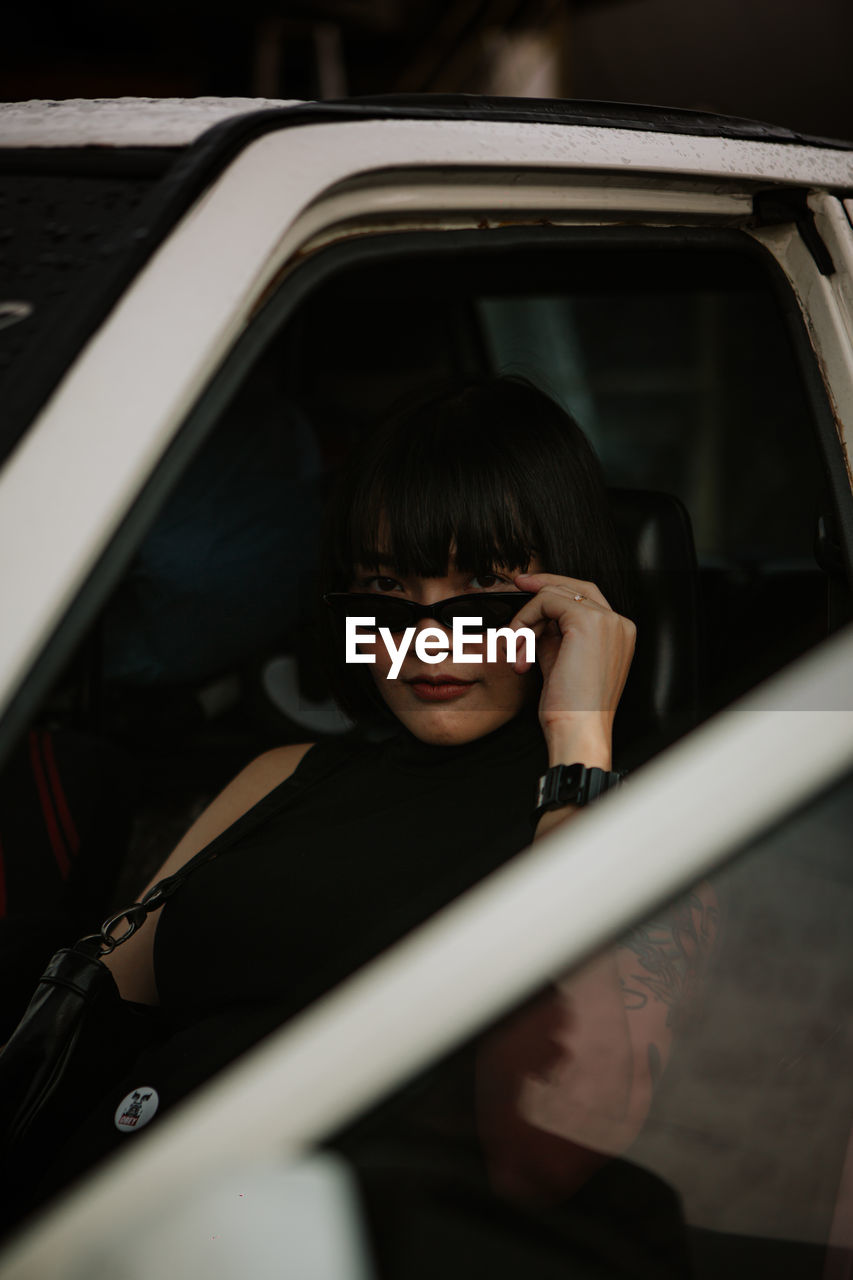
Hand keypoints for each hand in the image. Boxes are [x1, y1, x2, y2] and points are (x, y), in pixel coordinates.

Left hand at [510, 573, 635, 765]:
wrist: (578, 728)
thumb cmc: (570, 708)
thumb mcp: (561, 661)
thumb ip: (554, 635)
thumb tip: (535, 618)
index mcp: (619, 634)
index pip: (586, 597)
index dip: (555, 590)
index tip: (528, 588)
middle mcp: (619, 623)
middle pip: (574, 588)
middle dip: (540, 588)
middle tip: (516, 585)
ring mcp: (607, 620)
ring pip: (556, 594)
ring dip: (526, 620)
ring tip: (516, 651)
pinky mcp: (588, 621)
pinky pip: (547, 601)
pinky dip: (526, 619)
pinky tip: (520, 647)